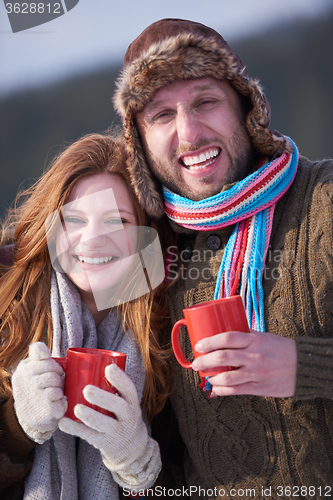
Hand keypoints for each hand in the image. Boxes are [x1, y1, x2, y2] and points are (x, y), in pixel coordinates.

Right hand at [11, 342, 66, 443]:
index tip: (57, 372)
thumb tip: (45, 351)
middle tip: (56, 385)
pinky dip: (63, 404)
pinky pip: (62, 403)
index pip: (45, 359)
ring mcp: (35, 397)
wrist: (31, 415)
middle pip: (54, 374)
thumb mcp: (33, 367)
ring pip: (57, 387)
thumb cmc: (37, 385)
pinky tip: (56, 405)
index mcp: (24, 369)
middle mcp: (25, 383)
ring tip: (54, 395)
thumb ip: (39, 353)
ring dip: (60, 391)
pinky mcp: (45, 412)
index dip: (55, 366)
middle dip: (59, 379)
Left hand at [59, 364, 160, 489]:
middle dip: (103, 398)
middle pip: (119, 407)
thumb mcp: (124, 401)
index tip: (108, 368)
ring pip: (105, 425)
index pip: (129, 389)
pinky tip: (63, 422)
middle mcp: (128, 417)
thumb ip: (111, 387)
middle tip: (87, 390)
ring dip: (90, 416)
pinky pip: (90, 436)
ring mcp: (117, 432)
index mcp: (132, 402)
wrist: (131, 446)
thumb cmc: (120, 413)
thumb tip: (80, 361)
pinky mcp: (105, 443)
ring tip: (77, 408)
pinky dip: (75, 429)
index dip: (120, 378)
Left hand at [191, 329, 296, 396]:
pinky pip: (236, 390)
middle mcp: (254, 356)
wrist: (304, 367)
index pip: (227, 338)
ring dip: (211, 377)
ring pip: (227, 376)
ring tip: (204, 376)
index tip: (199, 345)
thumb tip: (225, 335)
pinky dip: (222, 390)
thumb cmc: (282, 349)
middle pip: (223, 357)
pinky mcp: (259, 388)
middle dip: (205, 360)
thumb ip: (246, 336)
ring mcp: (256, 373)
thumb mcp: (264, 337)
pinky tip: (215, 389)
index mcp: (254, 340)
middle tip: (195, 363)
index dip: (210, 341)